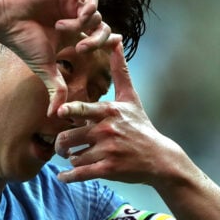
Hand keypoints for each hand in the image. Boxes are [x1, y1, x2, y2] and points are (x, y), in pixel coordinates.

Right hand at [0, 0, 115, 114]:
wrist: (7, 18)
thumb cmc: (22, 41)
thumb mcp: (45, 69)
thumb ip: (57, 88)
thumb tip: (55, 115)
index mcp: (72, 35)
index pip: (99, 37)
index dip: (110, 42)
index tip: (117, 49)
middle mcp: (74, 19)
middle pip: (103, 28)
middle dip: (98, 41)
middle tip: (81, 49)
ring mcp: (72, 4)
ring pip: (98, 15)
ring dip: (84, 26)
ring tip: (62, 29)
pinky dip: (88, 10)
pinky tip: (73, 19)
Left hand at [54, 42, 177, 183]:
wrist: (159, 158)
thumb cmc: (141, 126)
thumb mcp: (131, 98)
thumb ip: (120, 71)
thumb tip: (116, 42)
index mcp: (109, 112)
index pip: (84, 109)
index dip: (70, 110)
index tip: (60, 111)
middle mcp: (107, 131)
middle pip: (69, 137)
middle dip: (61, 145)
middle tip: (62, 147)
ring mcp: (107, 152)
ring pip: (74, 157)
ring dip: (71, 159)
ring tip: (75, 158)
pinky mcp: (108, 170)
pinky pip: (81, 174)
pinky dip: (69, 177)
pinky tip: (63, 177)